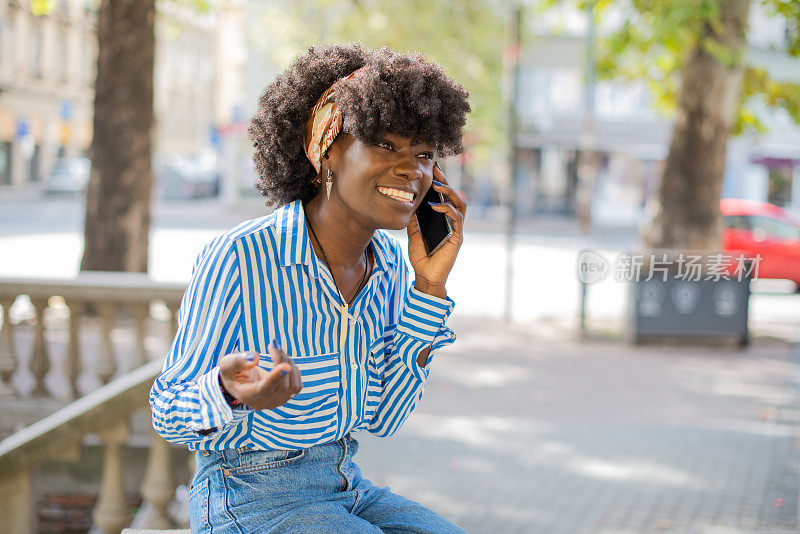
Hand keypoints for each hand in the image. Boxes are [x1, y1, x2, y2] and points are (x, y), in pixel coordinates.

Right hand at [218, 341, 301, 410]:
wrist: (238, 381)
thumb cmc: (232, 371)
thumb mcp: (227, 364)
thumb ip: (238, 361)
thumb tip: (254, 358)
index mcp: (247, 396)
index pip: (264, 390)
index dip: (275, 378)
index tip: (285, 365)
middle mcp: (263, 403)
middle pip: (282, 385)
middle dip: (281, 360)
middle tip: (273, 344)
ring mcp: (276, 402)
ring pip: (293, 386)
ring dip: (289, 363)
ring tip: (277, 351)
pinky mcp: (285, 397)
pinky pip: (297, 385)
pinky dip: (294, 369)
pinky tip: (283, 359)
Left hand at [407, 162, 466, 293]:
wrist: (425, 276)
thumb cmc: (421, 257)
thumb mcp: (413, 233)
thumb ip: (414, 219)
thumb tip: (410, 202)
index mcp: (442, 220)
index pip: (444, 198)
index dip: (440, 183)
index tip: (432, 170)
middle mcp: (452, 223)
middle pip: (454, 197)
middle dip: (446, 183)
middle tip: (436, 171)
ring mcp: (456, 229)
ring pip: (460, 204)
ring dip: (450, 193)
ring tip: (437, 186)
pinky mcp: (458, 237)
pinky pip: (457, 219)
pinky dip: (448, 210)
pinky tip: (436, 206)